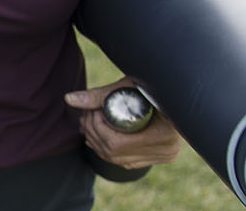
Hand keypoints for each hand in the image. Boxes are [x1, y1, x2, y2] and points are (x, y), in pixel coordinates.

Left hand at [66, 77, 182, 168]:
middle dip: (93, 132)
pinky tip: (97, 132)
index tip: (94, 110)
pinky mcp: (157, 157)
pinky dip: (106, 147)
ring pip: (115, 158)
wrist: (176, 92)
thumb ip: (99, 95)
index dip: (98, 128)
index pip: (117, 143)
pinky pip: (123, 160)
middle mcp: (166, 150)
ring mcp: (162, 156)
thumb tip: (69, 99)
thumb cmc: (154, 85)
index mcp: (164, 134)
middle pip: (113, 152)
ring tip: (90, 119)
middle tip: (87, 113)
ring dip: (96, 139)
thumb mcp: (128, 87)